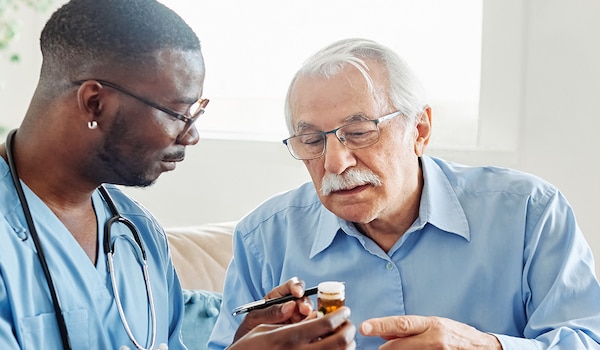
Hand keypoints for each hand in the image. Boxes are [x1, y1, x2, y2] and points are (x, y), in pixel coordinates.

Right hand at [229, 307, 355, 349]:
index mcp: (290, 337)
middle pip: (340, 341)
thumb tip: (316, 317)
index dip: (341, 315)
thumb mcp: (266, 328)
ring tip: (343, 337)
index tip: (345, 311)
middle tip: (348, 324)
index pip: (326, 323)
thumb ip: (293, 323)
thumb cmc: (250, 347)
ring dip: (346, 344)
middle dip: (348, 329)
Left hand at [233, 277, 313, 341]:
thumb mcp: (255, 318)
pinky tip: (306, 329)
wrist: (250, 346)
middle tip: (305, 311)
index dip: (297, 286)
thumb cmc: (249, 328)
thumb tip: (290, 306)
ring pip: (310, 313)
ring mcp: (296, 318)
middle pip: (304, 299)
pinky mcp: (300, 328)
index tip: (298, 293)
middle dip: (305, 304)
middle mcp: (290, 305)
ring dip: (309, 316)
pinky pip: (310, 325)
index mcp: (278, 296)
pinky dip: (310, 325)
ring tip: (303, 323)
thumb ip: (270, 311)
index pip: (291, 286)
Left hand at [360, 315, 500, 348]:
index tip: (364, 327)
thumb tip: (384, 331)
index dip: (380, 325)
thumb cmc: (457, 336)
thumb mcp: (434, 325)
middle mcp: (434, 339)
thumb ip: (409, 329)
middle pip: (399, 346)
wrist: (485, 349)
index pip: (400, 323)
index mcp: (431, 324)